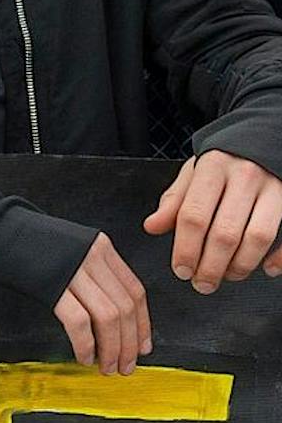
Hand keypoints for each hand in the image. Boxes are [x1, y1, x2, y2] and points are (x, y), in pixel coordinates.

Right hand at [52, 233, 150, 374]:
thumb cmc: (23, 242)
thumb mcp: (69, 250)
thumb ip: (91, 273)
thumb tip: (109, 315)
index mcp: (100, 247)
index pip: (135, 291)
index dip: (142, 324)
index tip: (141, 347)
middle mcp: (92, 256)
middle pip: (125, 307)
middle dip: (128, 343)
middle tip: (124, 365)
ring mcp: (72, 269)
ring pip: (108, 317)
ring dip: (111, 349)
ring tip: (106, 367)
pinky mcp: (50, 283)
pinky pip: (79, 321)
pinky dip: (85, 344)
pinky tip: (84, 356)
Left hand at [145, 150, 281, 292]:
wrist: (266, 138)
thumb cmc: (225, 163)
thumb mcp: (194, 172)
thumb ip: (175, 201)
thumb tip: (152, 227)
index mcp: (213, 168)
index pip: (193, 216)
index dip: (185, 249)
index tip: (181, 270)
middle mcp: (245, 176)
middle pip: (224, 233)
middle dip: (210, 267)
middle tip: (202, 283)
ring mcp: (274, 188)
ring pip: (257, 238)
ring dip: (240, 266)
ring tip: (227, 276)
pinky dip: (277, 259)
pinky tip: (264, 269)